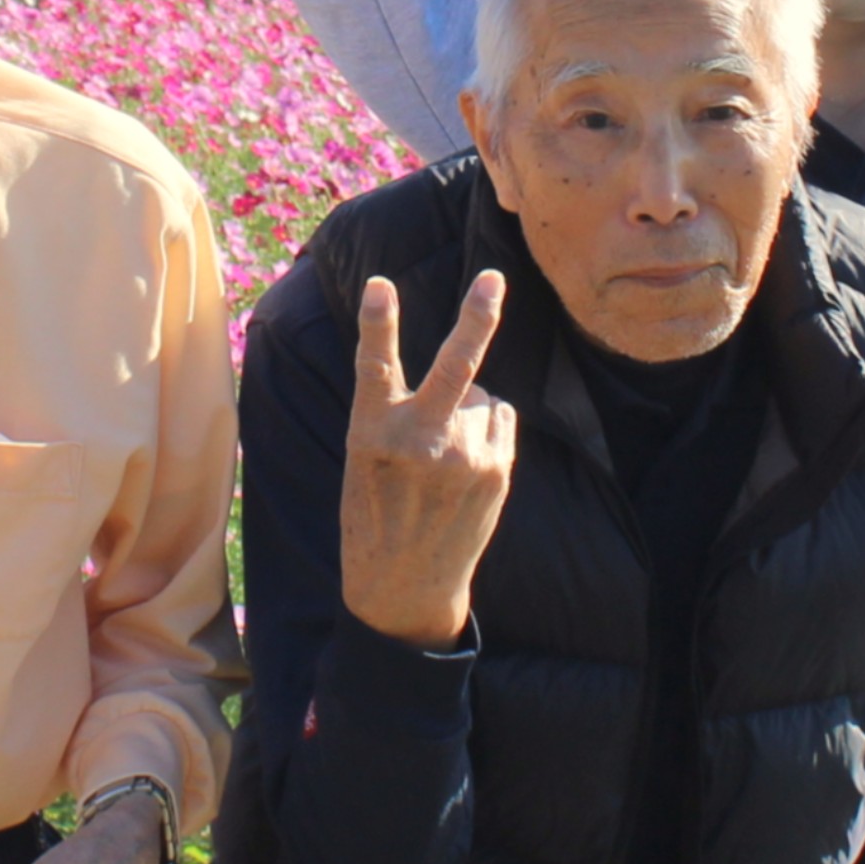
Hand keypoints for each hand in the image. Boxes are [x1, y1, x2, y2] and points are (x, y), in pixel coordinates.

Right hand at [341, 270, 516, 646]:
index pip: (374, 368)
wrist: (405, 585)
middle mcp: (421, 442)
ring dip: (468, 409)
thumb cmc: (375, 510)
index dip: (377, 324)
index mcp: (372, 434)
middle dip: (476, 318)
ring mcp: (465, 458)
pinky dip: (487, 428)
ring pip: (480, 395)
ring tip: (442, 456)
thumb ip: (402, 412)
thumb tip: (473, 376)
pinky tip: (466, 464)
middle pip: (455, 368)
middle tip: (493, 278)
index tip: (378, 284)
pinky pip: (499, 419)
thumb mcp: (365, 458)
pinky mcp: (497, 471)